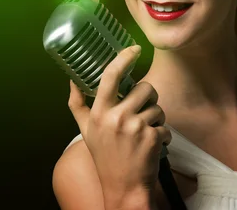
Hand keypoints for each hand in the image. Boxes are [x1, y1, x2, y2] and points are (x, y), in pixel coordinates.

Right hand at [68, 45, 171, 206]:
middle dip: (148, 98)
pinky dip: (162, 135)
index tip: (133, 49)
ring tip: (145, 132)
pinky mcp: (152, 137)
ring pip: (157, 106)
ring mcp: (135, 127)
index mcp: (99, 112)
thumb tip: (71, 81)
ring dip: (156, 117)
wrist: (123, 188)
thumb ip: (77, 105)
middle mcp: (116, 117)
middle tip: (142, 112)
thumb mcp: (86, 130)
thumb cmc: (105, 157)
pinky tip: (151, 146)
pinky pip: (165, 125)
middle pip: (144, 88)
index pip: (110, 76)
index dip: (123, 58)